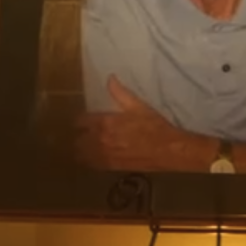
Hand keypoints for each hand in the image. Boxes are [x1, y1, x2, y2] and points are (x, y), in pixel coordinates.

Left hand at [73, 76, 206, 171]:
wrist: (168, 150)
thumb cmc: (154, 126)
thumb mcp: (138, 106)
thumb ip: (120, 93)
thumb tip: (110, 78)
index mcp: (105, 122)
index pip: (80, 121)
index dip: (79, 120)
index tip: (81, 120)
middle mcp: (101, 140)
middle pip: (77, 140)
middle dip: (77, 136)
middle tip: (79, 134)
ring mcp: (105, 155)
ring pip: (82, 154)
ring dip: (80, 150)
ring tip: (81, 147)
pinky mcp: (111, 167)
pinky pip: (92, 165)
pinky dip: (88, 161)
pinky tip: (90, 158)